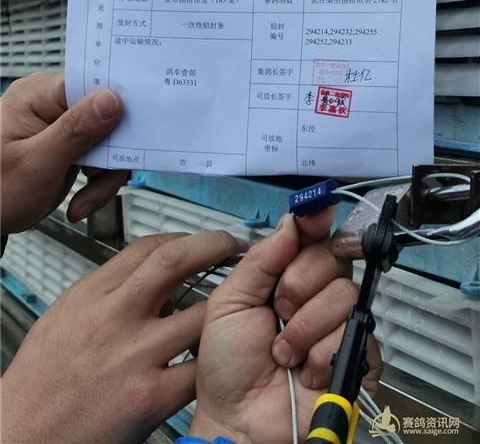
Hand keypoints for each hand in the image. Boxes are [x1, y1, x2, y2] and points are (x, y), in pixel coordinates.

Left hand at [1, 73, 126, 233]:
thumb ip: (76, 130)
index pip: (91, 88)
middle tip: (98, 182)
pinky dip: (98, 181)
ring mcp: (61, 125)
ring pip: (108, 141)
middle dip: (108, 158)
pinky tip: (82, 198)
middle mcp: (49, 104)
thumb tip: (111, 99)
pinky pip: (100, 155)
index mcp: (37, 95)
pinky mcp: (69, 144)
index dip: (115, 111)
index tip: (124, 141)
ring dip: (104, 176)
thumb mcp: (37, 164)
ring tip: (86, 199)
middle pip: (106, 118)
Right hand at [1, 230, 245, 443]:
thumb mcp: (66, 315)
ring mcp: (134, 357)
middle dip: (213, 245)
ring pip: (201, 313)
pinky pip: (199, 368)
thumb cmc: (42, 379)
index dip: (183, 237)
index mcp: (91, 294)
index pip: (147, 246)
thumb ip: (106, 289)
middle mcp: (113, 318)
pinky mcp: (150, 398)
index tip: (200, 240)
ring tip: (232, 305)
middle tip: (231, 247)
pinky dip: (211, 359)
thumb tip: (144, 270)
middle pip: (175, 261)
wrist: (26, 434)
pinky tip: (215, 356)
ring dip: (223, 307)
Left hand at [190, 213, 380, 443]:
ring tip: (284, 352)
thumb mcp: (230, 302)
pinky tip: (304, 370)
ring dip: (304, 327)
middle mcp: (315, 294)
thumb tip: (292, 223)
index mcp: (285, 276)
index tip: (312, 215)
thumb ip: (260, 260)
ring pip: (343, 294)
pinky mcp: (356, 355)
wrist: (237, 418)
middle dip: (298, 284)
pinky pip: (354, 333)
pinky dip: (321, 354)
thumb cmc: (227, 364)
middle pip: (331, 257)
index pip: (311, 237)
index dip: (314, 222)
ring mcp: (337, 324)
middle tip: (277, 309)